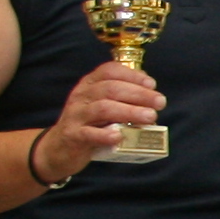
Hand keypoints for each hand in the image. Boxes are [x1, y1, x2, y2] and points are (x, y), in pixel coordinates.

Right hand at [40, 61, 164, 175]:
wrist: (59, 147)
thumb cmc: (90, 124)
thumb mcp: (102, 105)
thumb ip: (122, 98)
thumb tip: (151, 95)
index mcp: (89, 84)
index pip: (109, 71)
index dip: (132, 75)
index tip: (151, 84)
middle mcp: (81, 96)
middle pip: (111, 89)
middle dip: (138, 94)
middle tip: (160, 102)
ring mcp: (75, 115)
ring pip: (103, 108)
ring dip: (129, 111)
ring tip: (150, 117)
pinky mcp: (73, 135)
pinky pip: (89, 133)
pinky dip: (105, 135)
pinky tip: (120, 136)